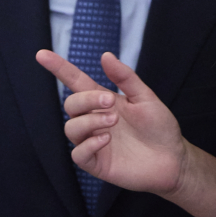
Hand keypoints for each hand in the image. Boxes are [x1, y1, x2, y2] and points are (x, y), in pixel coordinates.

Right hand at [36, 50, 187, 195]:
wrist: (173, 158)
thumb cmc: (159, 126)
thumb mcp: (145, 97)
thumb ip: (125, 78)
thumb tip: (105, 55)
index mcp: (103, 100)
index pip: (75, 82)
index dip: (59, 68)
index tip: (42, 54)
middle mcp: (94, 119)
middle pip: (71, 104)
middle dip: (86, 99)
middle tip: (111, 101)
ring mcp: (93, 141)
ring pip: (71, 128)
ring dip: (89, 121)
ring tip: (113, 122)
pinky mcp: (96, 163)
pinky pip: (78, 154)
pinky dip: (88, 144)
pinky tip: (106, 139)